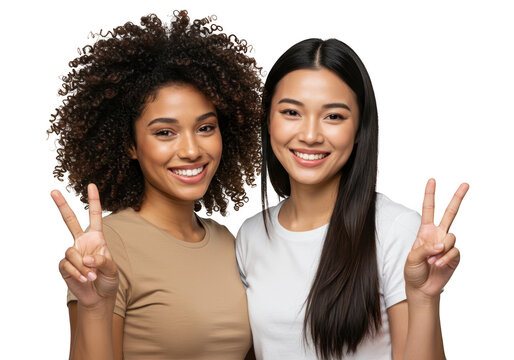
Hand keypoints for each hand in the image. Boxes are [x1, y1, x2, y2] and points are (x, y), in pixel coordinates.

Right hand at [52, 184, 117, 307]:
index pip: (95, 216)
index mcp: (97, 238)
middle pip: (70, 220)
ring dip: (82, 266)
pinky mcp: (64, 265)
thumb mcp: (112, 269)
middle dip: (62, 206)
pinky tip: (84, 279)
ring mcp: (72, 253)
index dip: (94, 201)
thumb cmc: (108, 279)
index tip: (91, 185)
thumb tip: (87, 258)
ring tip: (92, 276)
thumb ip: (103, 261)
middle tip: (54, 191)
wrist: (98, 296)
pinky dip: (77, 273)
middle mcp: (82, 242)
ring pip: (72, 252)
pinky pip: (67, 265)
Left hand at [404, 179, 468, 300]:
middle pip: (450, 213)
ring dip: (440, 249)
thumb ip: (425, 248)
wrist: (421, 288)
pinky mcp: (455, 256)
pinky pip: (454, 251)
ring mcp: (447, 245)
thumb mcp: (412, 258)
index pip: (428, 209)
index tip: (432, 180)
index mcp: (425, 231)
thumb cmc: (413, 271)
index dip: (429, 195)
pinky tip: (438, 265)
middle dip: (457, 198)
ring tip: (431, 260)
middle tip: (465, 183)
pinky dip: (445, 258)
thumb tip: (441, 244)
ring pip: (451, 236)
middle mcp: (438, 234)